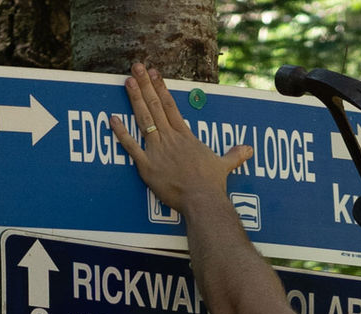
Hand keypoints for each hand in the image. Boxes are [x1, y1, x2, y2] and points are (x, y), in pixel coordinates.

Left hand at [110, 63, 252, 217]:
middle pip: (155, 106)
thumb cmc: (212, 184)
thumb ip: (233, 155)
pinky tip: (113, 119)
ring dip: (135, 99)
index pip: (171, 106)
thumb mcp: (224, 166)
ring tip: (128, 81)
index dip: (161, 88)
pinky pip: (131, 147)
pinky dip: (121, 133)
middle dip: (145, 85)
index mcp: (185, 137)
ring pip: (144, 120)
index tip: (154, 73)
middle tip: (136, 66)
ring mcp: (157, 151)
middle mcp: (170, 139)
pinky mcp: (147, 166)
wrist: (202, 200)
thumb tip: (248, 150)